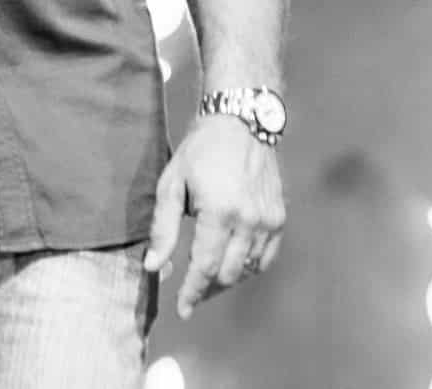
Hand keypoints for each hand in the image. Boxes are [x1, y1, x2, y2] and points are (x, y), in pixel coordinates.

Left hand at [143, 114, 285, 317]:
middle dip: (206, 289)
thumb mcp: (171, 184)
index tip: (182, 308)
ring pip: (247, 269)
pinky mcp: (278, 217)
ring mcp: (267, 220)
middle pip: (227, 274)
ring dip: (226, 279)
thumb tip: (153, 266)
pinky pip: (265, 257)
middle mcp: (248, 219)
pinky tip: (232, 264)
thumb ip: (163, 229)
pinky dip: (248, 267)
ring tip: (207, 279)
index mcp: (219, 212)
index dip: (191, 292)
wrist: (240, 122)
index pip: (204, 267)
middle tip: (190, 291)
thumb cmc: (201, 151)